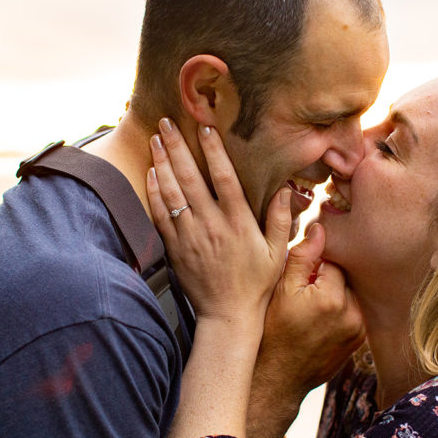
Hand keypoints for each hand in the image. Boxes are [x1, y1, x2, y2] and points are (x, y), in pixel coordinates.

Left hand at [147, 119, 291, 324]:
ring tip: (156, 139)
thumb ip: (281, 220)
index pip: (225, 178)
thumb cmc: (256, 284)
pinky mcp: (175, 248)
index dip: (214, 151)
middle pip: (190, 178)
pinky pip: (160, 215)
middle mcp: (212, 225)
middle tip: (166, 122)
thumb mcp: (278, 253)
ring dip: (161, 163)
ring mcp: (190, 236)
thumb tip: (287, 190)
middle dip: (177, 147)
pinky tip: (150, 173)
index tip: (205, 127)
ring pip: (171, 193)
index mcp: (238, 223)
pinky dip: (153, 192)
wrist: (228, 316)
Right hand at [256, 222, 365, 399]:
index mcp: (333, 298)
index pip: (334, 260)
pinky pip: (352, 312)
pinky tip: (318, 320)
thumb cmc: (272, 333)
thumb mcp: (281, 289)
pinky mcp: (358, 341)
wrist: (277, 378)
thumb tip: (320, 228)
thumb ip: (303, 256)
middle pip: (345, 277)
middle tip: (304, 291)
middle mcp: (352, 314)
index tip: (301, 275)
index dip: (315, 264)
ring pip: (349, 294)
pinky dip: (339, 310)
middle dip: (327, 278)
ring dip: (334, 293)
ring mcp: (358, 330)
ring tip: (310, 308)